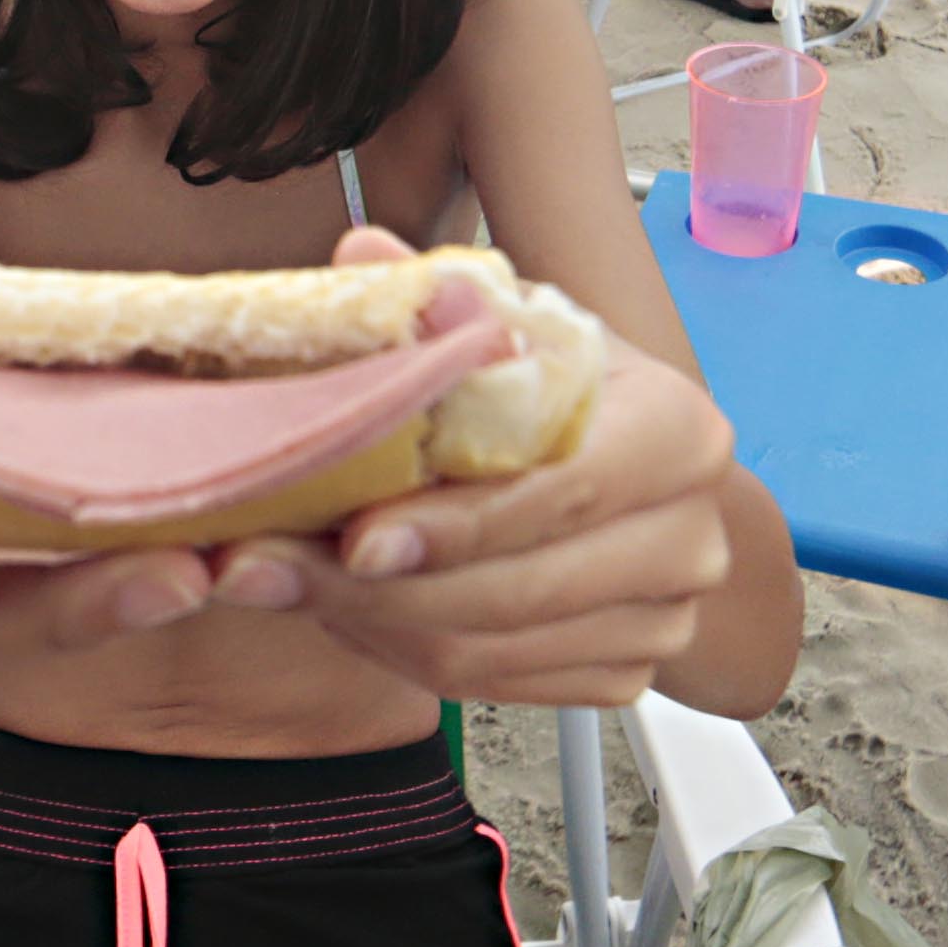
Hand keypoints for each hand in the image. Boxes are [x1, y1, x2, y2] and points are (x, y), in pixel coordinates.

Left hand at [205, 228, 737, 707]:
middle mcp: (688, 538)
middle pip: (513, 592)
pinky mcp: (624, 677)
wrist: (635, 469)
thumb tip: (362, 260)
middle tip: (259, 567)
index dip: (452, 524)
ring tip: (278, 581)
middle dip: (370, 588)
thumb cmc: (565, 384)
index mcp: (677, 433)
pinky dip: (400, 652)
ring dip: (365, 623)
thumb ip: (441, 297)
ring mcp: (662, 620)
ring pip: (486, 651)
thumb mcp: (516, 321)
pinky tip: (343, 606)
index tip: (352, 535)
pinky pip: (488, 686)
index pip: (558, 495)